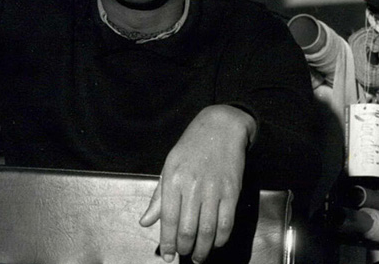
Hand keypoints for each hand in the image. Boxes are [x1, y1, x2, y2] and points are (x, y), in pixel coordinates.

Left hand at [139, 104, 255, 262]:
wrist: (221, 128)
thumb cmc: (191, 148)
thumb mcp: (169, 167)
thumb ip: (159, 198)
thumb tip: (146, 222)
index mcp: (173, 179)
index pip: (168, 219)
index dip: (167, 242)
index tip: (167, 255)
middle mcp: (193, 186)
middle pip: (188, 228)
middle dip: (184, 248)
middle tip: (183, 255)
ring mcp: (214, 189)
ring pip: (208, 229)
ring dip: (203, 249)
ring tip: (199, 257)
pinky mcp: (232, 190)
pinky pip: (227, 222)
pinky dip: (221, 238)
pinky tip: (216, 243)